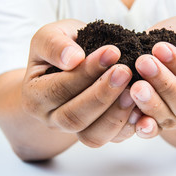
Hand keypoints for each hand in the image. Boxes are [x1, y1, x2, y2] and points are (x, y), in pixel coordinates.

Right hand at [22, 19, 135, 146]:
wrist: (71, 65)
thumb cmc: (62, 48)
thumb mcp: (50, 36)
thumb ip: (54, 43)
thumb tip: (72, 58)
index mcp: (35, 94)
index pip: (59, 89)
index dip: (86, 73)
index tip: (112, 52)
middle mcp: (51, 118)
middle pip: (74, 117)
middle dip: (102, 94)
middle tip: (125, 71)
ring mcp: (74, 130)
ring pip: (92, 135)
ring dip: (115, 113)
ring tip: (134, 89)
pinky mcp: (96, 133)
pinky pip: (112, 139)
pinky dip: (128, 126)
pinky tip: (140, 106)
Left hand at [130, 16, 175, 137]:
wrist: (168, 53)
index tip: (160, 48)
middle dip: (164, 83)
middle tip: (143, 62)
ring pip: (171, 118)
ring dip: (151, 102)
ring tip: (135, 85)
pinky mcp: (164, 125)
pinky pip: (155, 130)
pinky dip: (144, 126)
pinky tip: (133, 117)